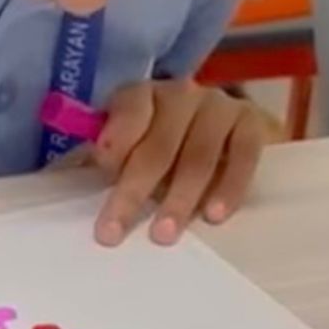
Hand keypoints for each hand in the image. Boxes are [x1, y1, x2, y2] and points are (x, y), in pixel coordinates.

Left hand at [92, 79, 265, 247]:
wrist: (230, 128)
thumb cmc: (168, 141)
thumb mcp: (136, 144)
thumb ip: (112, 159)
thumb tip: (77, 179)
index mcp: (144, 95)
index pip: (129, 109)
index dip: (116, 137)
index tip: (104, 167)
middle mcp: (181, 94)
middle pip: (158, 144)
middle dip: (134, 189)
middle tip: (115, 230)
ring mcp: (218, 106)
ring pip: (198, 154)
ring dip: (180, 197)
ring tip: (164, 234)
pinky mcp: (251, 122)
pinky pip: (243, 155)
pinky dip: (229, 187)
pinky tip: (215, 215)